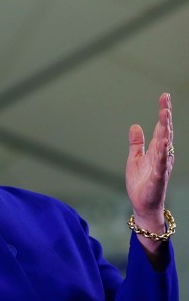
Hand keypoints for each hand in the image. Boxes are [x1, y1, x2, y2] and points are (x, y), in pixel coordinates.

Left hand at [126, 93, 173, 251]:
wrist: (143, 204)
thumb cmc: (141, 182)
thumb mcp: (134, 158)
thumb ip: (136, 142)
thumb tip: (135, 125)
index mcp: (156, 149)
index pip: (161, 127)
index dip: (163, 112)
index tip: (164, 96)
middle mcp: (162, 155)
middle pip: (165, 131)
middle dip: (166, 115)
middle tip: (166, 98)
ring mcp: (161, 165)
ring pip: (165, 144)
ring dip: (165, 129)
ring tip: (165, 114)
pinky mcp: (158, 177)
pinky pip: (161, 164)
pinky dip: (162, 153)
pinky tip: (163, 143)